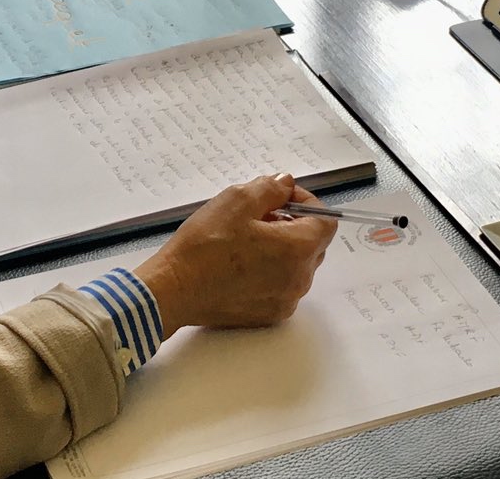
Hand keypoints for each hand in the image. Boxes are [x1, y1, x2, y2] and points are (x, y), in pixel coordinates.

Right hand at [133, 174, 335, 337]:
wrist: (174, 290)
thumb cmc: (204, 247)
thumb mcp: (236, 201)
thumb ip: (271, 188)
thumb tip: (286, 184)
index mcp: (297, 249)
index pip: (325, 221)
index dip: (306, 203)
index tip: (281, 198)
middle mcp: (299, 279)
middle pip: (314, 244)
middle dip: (293, 225)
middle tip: (260, 216)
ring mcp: (285, 300)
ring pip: (297, 266)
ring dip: (282, 248)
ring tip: (246, 240)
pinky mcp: (269, 315)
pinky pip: (282, 286)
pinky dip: (271, 272)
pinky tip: (241, 264)